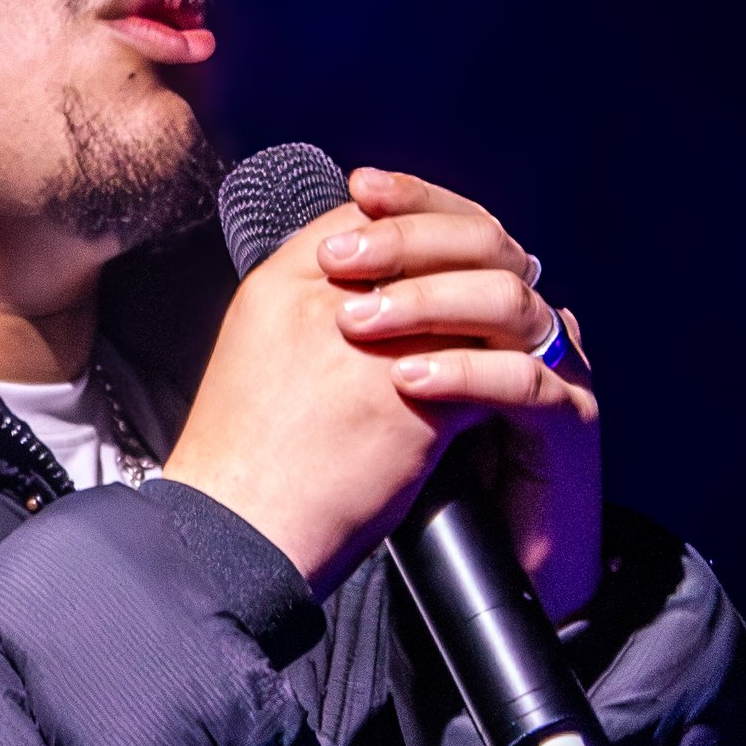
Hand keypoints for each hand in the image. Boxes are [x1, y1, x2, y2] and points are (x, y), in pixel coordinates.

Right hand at [162, 163, 599, 610]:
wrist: (237, 529)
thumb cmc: (244, 453)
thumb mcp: (256, 347)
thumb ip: (307, 304)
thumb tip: (368, 287)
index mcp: (282, 284)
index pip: (363, 216)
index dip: (410, 219)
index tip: (438, 237)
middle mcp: (328, 303)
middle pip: (423, 240)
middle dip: (470, 249)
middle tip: (500, 270)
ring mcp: (374, 351)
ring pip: (466, 297)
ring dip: (496, 308)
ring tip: (509, 329)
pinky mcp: (416, 405)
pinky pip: (483, 368)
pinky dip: (502, 374)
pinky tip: (507, 388)